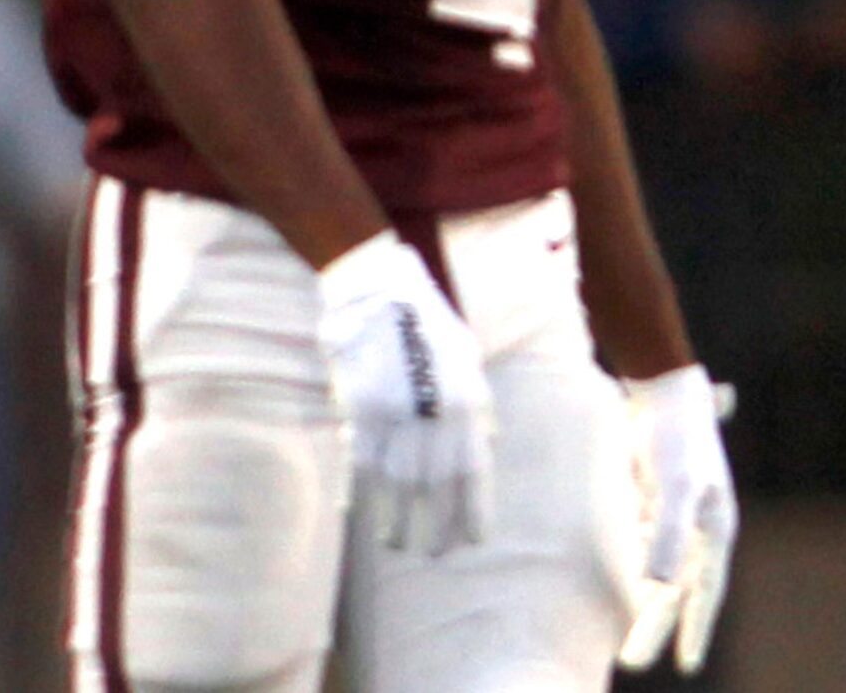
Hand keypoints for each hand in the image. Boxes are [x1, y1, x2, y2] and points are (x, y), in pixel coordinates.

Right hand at [312, 231, 495, 554]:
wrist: (377, 291)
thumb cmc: (429, 326)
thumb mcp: (468, 359)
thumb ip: (477, 406)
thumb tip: (487, 445)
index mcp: (467, 399)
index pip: (473, 470)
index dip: (473, 509)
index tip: (474, 540)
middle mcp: (433, 414)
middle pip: (435, 486)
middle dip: (436, 524)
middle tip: (434, 553)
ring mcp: (393, 415)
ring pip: (396, 484)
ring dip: (398, 520)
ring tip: (400, 545)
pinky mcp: (358, 412)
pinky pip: (361, 465)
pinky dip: (364, 495)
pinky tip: (366, 518)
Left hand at [617, 364, 738, 674]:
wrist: (662, 387)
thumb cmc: (676, 436)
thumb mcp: (676, 486)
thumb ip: (668, 535)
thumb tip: (659, 587)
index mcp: (716, 527)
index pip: (705, 591)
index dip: (695, 629)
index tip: (686, 665)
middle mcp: (701, 525)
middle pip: (679, 587)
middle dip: (659, 625)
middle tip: (632, 661)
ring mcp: (678, 513)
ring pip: (663, 569)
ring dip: (648, 600)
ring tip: (626, 633)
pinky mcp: (656, 500)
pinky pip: (647, 546)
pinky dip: (638, 569)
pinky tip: (622, 582)